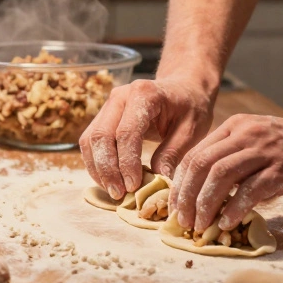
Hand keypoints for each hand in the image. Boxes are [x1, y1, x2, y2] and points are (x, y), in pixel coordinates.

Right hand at [79, 76, 215, 200]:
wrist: (183, 88)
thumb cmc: (190, 108)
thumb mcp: (192, 130)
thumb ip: (173, 153)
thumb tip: (158, 179)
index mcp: (144, 94)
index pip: (126, 132)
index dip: (127, 162)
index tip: (133, 186)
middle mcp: (120, 96)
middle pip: (101, 136)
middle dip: (107, 169)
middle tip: (119, 194)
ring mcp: (108, 105)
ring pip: (90, 140)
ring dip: (98, 168)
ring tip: (113, 191)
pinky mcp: (103, 116)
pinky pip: (90, 142)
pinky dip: (95, 163)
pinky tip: (108, 181)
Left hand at [169, 114, 282, 232]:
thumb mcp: (259, 145)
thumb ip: (235, 161)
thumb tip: (208, 194)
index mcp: (236, 127)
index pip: (195, 154)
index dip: (180, 183)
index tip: (175, 206)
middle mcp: (247, 135)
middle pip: (202, 164)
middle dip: (186, 195)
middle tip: (183, 220)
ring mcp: (266, 151)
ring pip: (220, 175)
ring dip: (205, 203)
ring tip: (201, 224)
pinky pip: (251, 189)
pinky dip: (234, 208)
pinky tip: (228, 222)